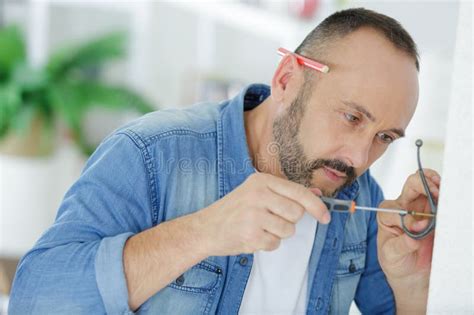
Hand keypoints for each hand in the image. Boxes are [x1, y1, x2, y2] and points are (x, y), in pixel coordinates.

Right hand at [197, 172, 329, 255]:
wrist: (205, 228)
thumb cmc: (233, 210)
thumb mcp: (256, 193)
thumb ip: (285, 192)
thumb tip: (316, 194)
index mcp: (261, 181)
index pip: (299, 193)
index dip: (317, 206)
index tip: (326, 216)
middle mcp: (258, 195)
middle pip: (297, 213)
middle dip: (288, 221)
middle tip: (270, 219)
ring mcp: (254, 215)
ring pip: (288, 230)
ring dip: (277, 233)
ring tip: (259, 228)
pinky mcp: (250, 235)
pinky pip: (275, 243)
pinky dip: (267, 244)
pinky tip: (252, 236)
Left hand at [377, 168, 440, 312]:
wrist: (411, 272)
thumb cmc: (396, 261)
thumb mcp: (391, 256)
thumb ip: (400, 245)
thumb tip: (413, 234)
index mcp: (387, 215)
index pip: (394, 209)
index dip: (405, 218)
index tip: (416, 229)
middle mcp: (403, 207)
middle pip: (411, 185)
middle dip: (422, 184)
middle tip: (435, 193)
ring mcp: (421, 208)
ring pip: (427, 186)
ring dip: (436, 186)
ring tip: (443, 193)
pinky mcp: (436, 213)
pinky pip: (440, 197)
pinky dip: (445, 194)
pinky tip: (448, 197)